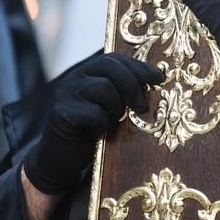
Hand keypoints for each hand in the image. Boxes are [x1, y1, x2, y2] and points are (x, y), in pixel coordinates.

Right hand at [23, 53, 163, 194]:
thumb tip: (156, 82)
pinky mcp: (61, 112)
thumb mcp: (110, 108)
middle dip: (132, 85)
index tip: (159, 78)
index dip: (139, 67)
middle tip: (142, 106)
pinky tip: (96, 134)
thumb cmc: (91, 131)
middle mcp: (74, 78)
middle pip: (110, 67)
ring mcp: (65, 93)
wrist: (60, 161)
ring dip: (115, 108)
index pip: (115, 59)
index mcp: (88, 73)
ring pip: (104, 88)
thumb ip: (123, 92)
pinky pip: (94, 113)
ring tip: (112, 122)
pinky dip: (101, 126)